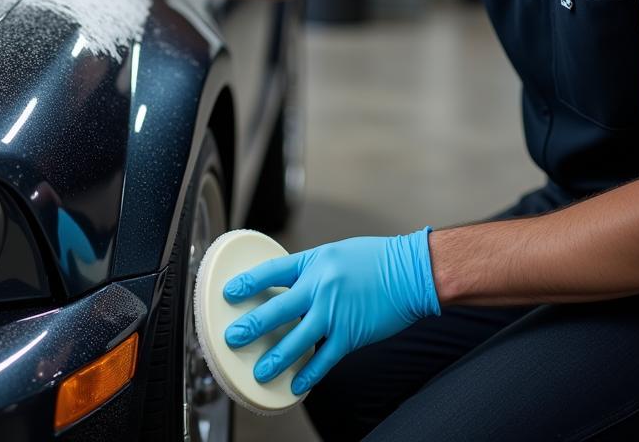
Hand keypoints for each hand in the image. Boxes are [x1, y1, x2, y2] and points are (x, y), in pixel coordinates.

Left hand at [223, 228, 439, 393]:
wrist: (409, 272)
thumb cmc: (374, 259)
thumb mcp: (334, 254)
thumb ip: (311, 270)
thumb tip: (290, 285)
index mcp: (313, 263)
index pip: (271, 272)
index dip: (247, 283)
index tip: (229, 293)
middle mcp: (319, 287)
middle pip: (277, 309)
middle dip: (252, 325)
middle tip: (232, 336)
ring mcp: (334, 313)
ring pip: (297, 340)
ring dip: (276, 357)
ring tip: (259, 371)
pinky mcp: (350, 334)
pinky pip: (324, 358)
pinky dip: (310, 373)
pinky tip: (296, 384)